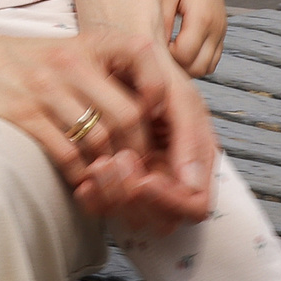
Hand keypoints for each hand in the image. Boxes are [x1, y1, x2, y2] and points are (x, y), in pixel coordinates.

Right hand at [0, 26, 186, 185]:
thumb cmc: (18, 61)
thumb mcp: (64, 53)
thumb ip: (102, 74)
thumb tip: (145, 115)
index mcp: (88, 43)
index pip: (145, 58)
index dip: (161, 94)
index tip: (157, 121)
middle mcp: (71, 61)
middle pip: (128, 114)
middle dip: (138, 152)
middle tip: (139, 173)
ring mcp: (46, 87)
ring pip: (100, 139)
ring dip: (110, 169)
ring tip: (111, 182)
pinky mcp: (22, 112)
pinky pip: (67, 153)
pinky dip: (79, 175)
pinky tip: (79, 181)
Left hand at [73, 56, 215, 234]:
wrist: (119, 60)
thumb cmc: (154, 76)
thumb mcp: (178, 96)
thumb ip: (189, 137)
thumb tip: (190, 186)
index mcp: (196, 164)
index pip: (194, 206)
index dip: (170, 200)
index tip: (145, 179)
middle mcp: (173, 180)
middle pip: (163, 220)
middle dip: (137, 198)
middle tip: (114, 165)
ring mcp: (145, 184)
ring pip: (134, 217)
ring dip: (114, 196)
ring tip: (97, 166)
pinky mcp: (116, 184)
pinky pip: (107, 208)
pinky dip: (95, 200)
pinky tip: (84, 185)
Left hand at [158, 0, 227, 75]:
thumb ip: (162, 21)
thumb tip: (156, 49)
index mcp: (202, 18)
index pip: (185, 57)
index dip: (166, 58)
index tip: (150, 48)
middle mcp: (217, 27)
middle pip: (199, 68)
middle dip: (177, 67)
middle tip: (157, 55)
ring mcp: (222, 29)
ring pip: (208, 66)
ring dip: (189, 66)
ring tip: (167, 52)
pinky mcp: (221, 28)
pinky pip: (212, 57)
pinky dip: (197, 59)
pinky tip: (179, 48)